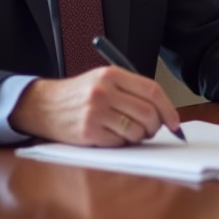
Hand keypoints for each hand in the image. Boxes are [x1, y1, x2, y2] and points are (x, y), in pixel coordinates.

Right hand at [9, 67, 179, 146]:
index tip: (174, 122)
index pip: (152, 91)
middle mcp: (104, 91)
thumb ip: (131, 90)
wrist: (43, 105)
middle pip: (147, 112)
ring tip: (129, 132)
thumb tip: (162, 112)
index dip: (168, 108)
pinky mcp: (88, 131)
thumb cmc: (78, 94)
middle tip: (151, 130)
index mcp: (112, 74)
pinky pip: (119, 142)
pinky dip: (122, 143)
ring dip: (139, 136)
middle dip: (155, 126)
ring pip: (136, 130)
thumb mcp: (103, 80)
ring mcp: (95, 112)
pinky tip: (112, 136)